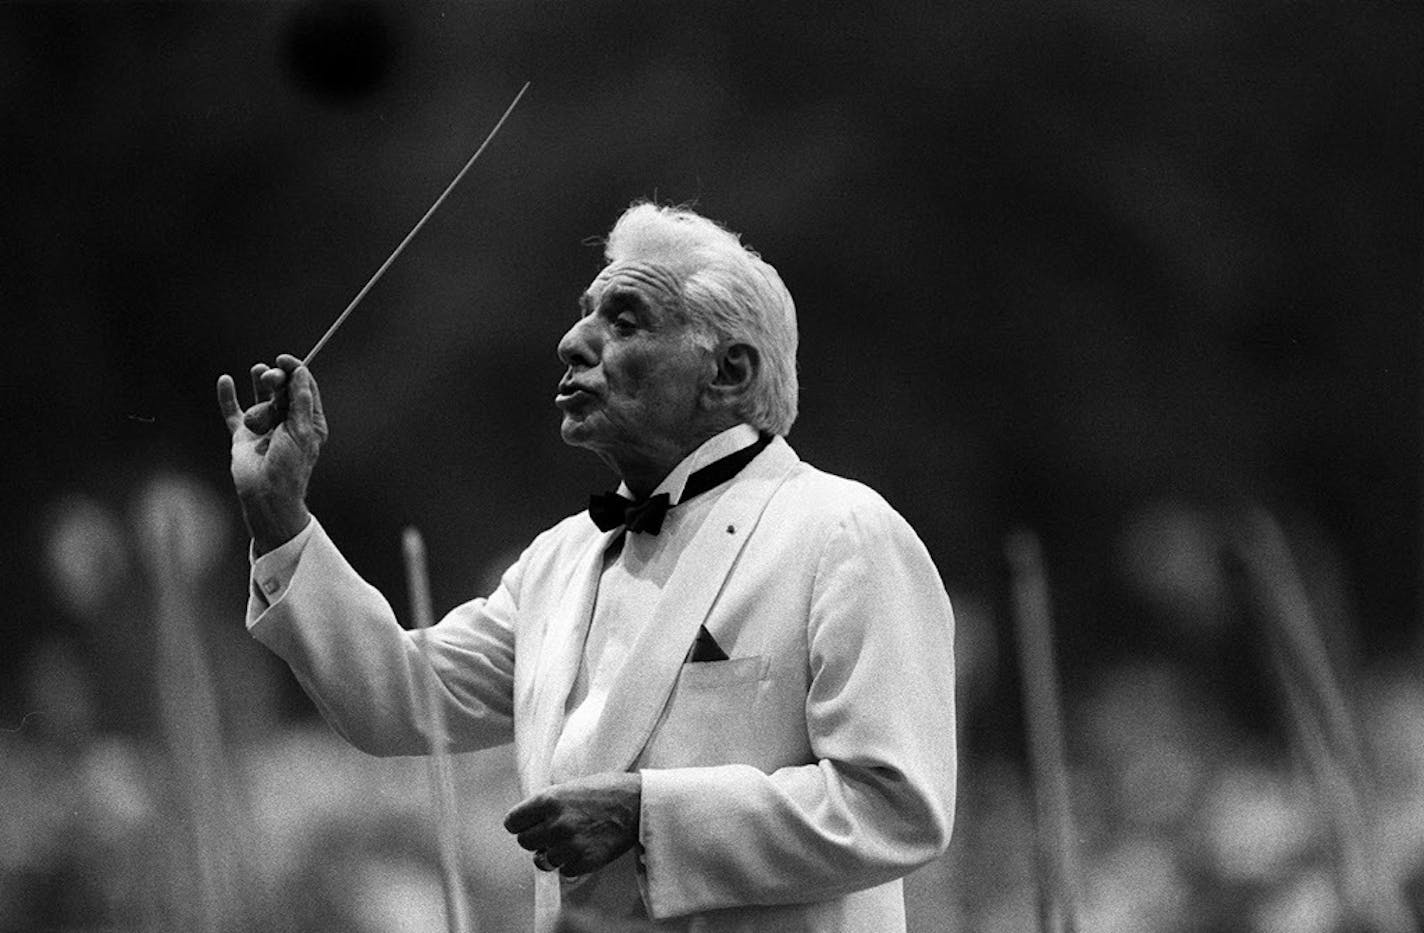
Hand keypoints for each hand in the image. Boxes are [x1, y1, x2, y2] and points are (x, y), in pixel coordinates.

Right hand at [216, 354, 327, 554]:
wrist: (267, 495)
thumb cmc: (291, 467)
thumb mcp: (303, 431)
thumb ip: (300, 401)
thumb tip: (300, 373)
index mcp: (309, 421)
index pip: (303, 388)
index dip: (295, 371)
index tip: (284, 360)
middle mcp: (287, 421)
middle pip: (281, 389)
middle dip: (276, 379)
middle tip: (269, 376)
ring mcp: (264, 427)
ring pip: (260, 397)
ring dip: (258, 383)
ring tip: (257, 372)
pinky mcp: (243, 435)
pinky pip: (233, 412)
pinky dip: (228, 397)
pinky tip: (226, 381)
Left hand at [504, 772, 641, 877]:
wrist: (639, 804)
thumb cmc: (609, 790)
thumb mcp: (572, 786)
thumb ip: (549, 803)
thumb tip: (532, 819)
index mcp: (549, 800)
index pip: (512, 822)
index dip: (520, 824)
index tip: (527, 824)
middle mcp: (555, 823)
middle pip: (524, 842)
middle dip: (536, 839)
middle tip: (551, 833)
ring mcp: (569, 845)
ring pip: (542, 860)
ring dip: (553, 853)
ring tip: (569, 842)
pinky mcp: (584, 861)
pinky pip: (564, 871)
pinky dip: (571, 863)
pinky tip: (583, 849)